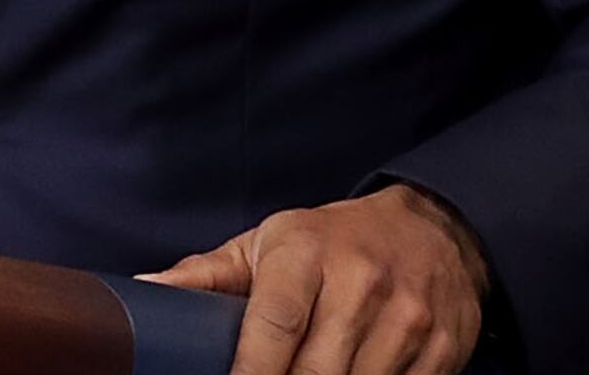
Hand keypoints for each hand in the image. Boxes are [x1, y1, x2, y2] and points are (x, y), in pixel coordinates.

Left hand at [142, 184, 488, 374]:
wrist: (433, 228)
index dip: (250, 371)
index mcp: (306, 254)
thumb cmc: (332, 241)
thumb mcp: (268, 243)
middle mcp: (361, 284)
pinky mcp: (443, 348)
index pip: (274, 325)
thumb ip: (207, 275)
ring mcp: (408, 319)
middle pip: (316, 372)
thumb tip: (145, 289)